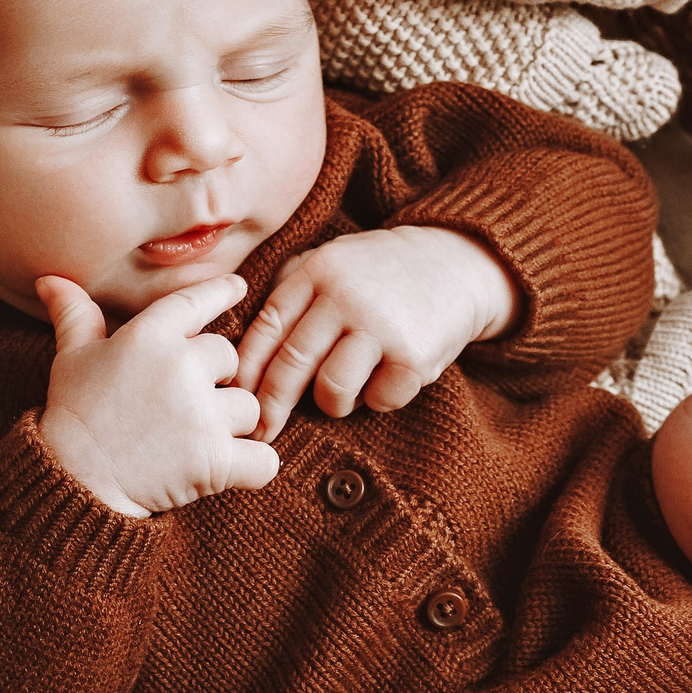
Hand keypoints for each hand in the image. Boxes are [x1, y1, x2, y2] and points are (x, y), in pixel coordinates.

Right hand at [37, 273, 281, 517]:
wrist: (74, 480)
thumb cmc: (73, 415)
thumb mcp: (70, 358)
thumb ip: (75, 315)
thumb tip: (51, 280)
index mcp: (149, 336)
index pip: (197, 301)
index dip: (222, 291)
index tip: (239, 287)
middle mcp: (181, 367)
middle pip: (229, 357)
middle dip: (215, 379)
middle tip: (183, 404)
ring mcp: (201, 414)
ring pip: (248, 407)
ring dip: (230, 424)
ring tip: (194, 439)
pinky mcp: (216, 460)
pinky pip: (264, 458)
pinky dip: (254, 466)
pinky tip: (231, 467)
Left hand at [234, 227, 516, 441]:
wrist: (457, 262)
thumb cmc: (381, 273)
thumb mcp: (333, 260)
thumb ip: (292, 289)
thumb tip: (240, 346)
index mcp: (318, 271)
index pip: (267, 326)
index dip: (246, 368)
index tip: (234, 397)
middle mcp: (345, 295)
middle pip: (291, 363)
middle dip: (271, 406)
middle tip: (261, 432)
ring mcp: (381, 325)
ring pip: (331, 390)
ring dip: (333, 403)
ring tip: (346, 390)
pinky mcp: (414, 355)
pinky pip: (378, 400)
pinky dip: (379, 399)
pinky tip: (388, 378)